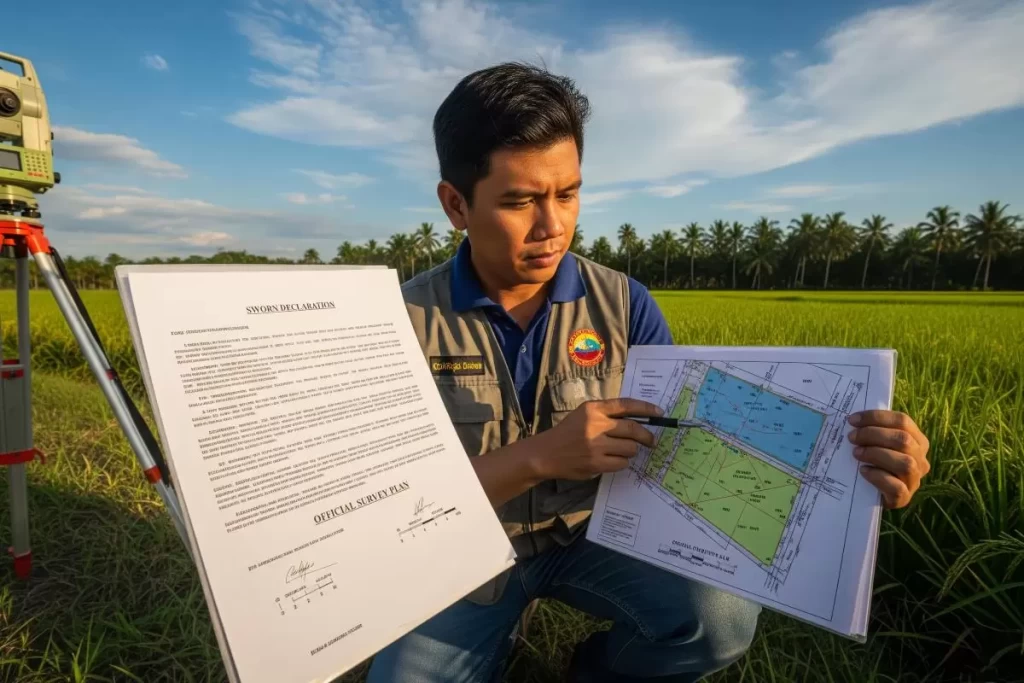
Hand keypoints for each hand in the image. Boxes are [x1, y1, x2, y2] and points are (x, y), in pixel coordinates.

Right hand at [532, 398, 662, 480]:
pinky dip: (622, 462)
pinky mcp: (596, 463)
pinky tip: (613, 460)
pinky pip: (622, 463)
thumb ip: (607, 413)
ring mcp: (596, 445)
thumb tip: (639, 419)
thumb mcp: (584, 414)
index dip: (646, 408)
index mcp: (594, 409)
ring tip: (624, 451)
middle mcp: (596, 425)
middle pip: (633, 429)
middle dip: (647, 436)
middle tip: (651, 441)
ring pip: (630, 448)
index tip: (659, 413)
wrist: (547, 453)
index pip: (626, 405)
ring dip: (632, 450)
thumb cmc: (568, 432)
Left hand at [847, 410, 929, 508]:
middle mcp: (920, 459)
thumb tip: (853, 418)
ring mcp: (914, 480)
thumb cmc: (873, 463)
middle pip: (903, 440)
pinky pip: (896, 487)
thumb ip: (873, 431)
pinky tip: (863, 471)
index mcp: (917, 441)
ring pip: (905, 463)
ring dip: (876, 454)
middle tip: (851, 437)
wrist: (870, 495)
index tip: (852, 419)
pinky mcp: (904, 498)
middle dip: (873, 434)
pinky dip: (878, 476)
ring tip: (856, 453)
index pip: (902, 421)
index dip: (876, 417)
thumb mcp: (876, 444)